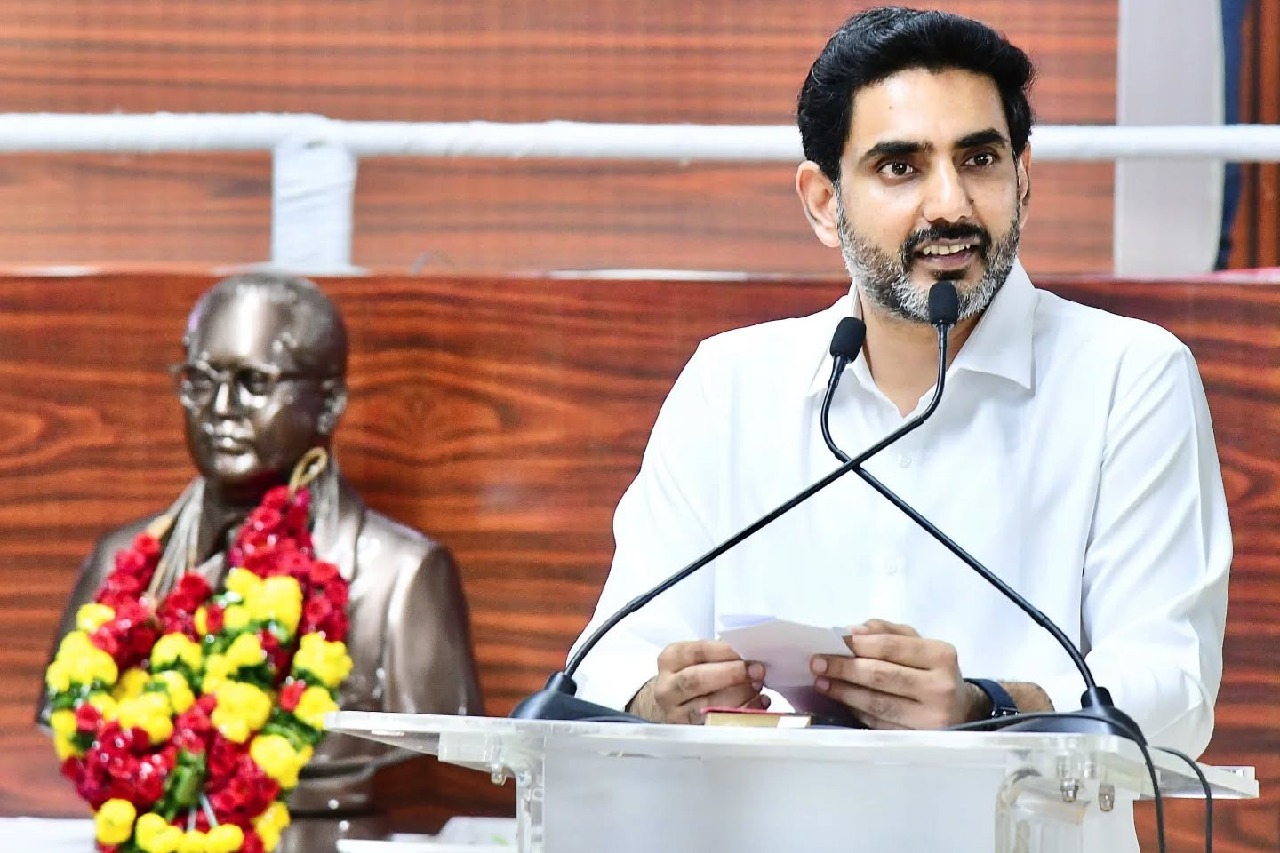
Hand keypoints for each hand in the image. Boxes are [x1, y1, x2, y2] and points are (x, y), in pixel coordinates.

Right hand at [628, 640, 767, 723]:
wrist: (673, 704)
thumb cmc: (691, 676)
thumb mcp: (696, 658)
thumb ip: (718, 656)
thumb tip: (749, 659)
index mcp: (669, 661)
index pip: (694, 652)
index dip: (722, 652)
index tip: (743, 653)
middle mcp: (668, 689)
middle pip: (698, 680)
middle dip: (731, 674)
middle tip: (756, 671)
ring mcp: (677, 715)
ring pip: (709, 707)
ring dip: (740, 696)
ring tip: (757, 687)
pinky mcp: (692, 734)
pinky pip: (720, 726)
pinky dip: (743, 715)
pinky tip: (757, 706)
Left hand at [810, 619, 975, 728]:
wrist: (963, 710)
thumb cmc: (933, 671)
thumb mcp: (918, 644)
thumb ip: (887, 632)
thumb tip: (852, 631)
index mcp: (941, 655)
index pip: (891, 647)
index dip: (858, 645)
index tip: (831, 642)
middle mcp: (940, 687)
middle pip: (881, 675)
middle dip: (844, 668)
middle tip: (817, 663)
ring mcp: (932, 718)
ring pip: (877, 703)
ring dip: (844, 692)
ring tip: (822, 682)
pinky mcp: (919, 739)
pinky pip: (880, 723)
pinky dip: (857, 710)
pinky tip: (841, 701)